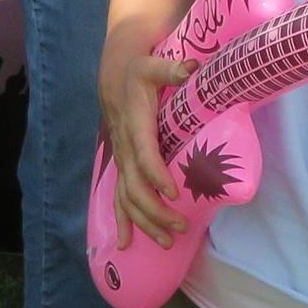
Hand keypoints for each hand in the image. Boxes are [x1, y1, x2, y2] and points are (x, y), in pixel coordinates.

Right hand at [96, 45, 191, 249]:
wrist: (115, 75)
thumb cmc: (139, 71)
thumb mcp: (153, 64)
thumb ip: (171, 68)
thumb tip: (192, 68)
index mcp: (135, 126)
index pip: (145, 156)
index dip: (157, 175)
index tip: (174, 193)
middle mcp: (125, 148)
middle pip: (135, 187)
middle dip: (155, 210)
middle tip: (181, 225)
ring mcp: (122, 159)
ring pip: (126, 199)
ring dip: (144, 222)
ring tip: (166, 241)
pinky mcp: (122, 165)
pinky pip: (118, 197)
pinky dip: (122, 221)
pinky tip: (125, 243)